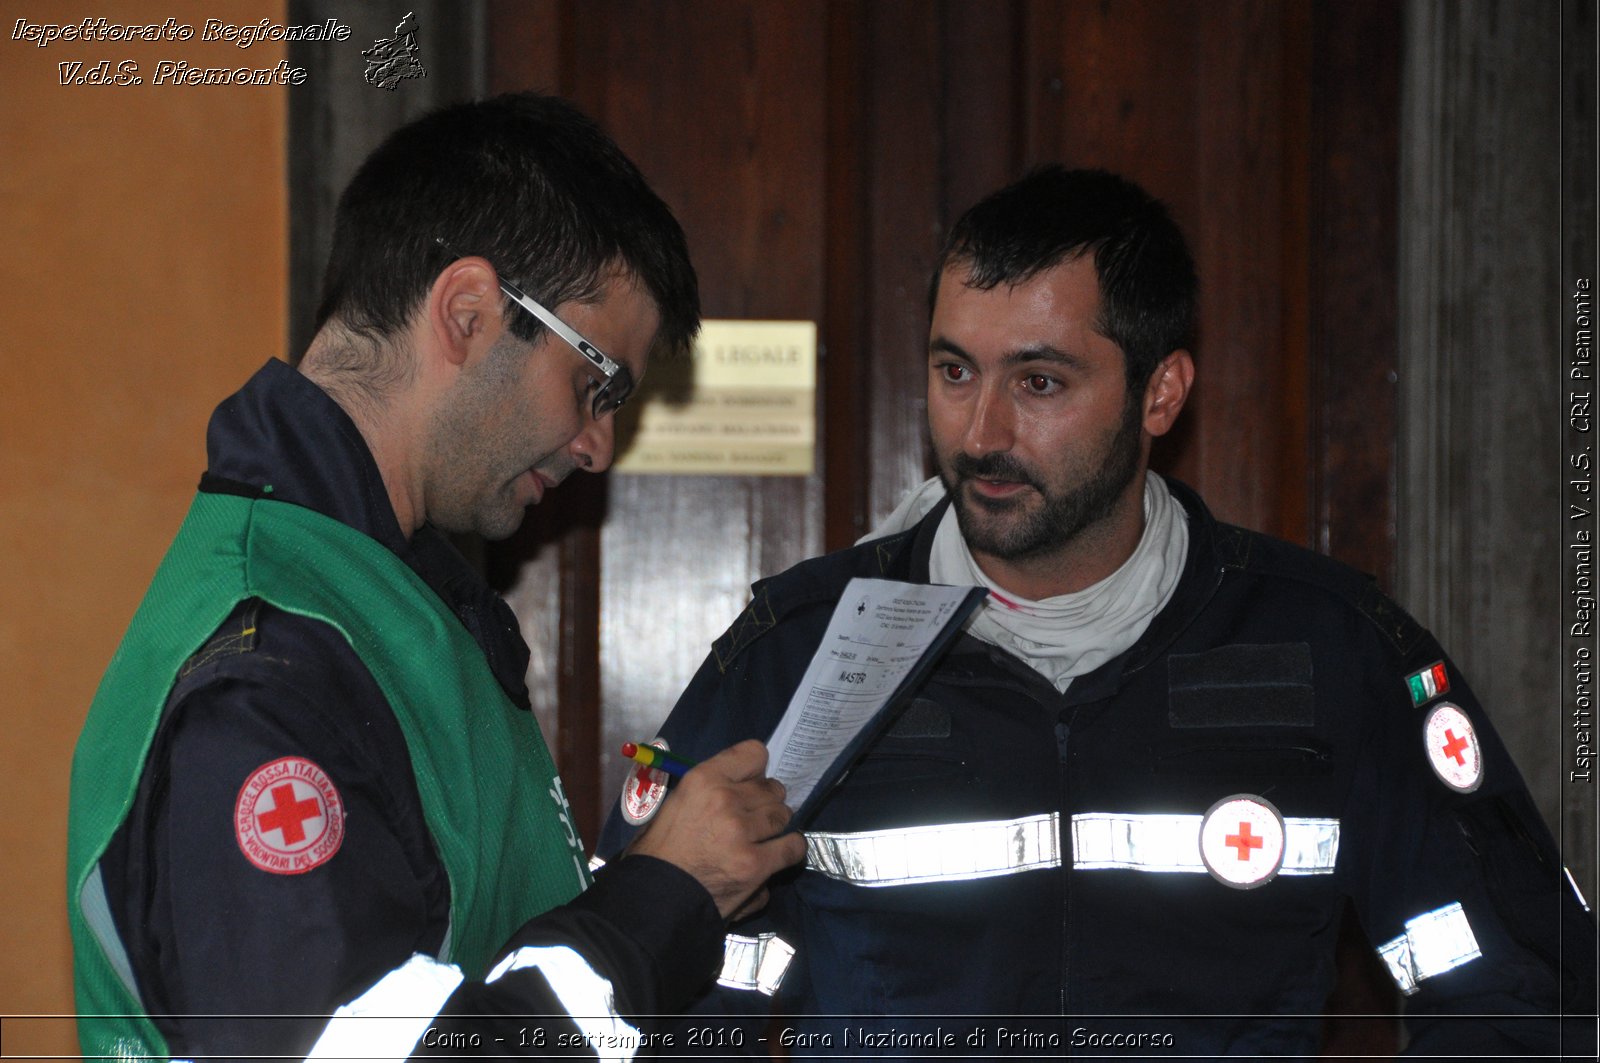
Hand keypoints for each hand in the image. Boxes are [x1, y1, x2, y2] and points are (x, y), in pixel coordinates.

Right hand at [626, 739, 806, 919]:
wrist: (654, 900)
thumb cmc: (657, 853)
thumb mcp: (674, 805)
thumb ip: (707, 792)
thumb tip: (739, 789)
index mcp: (702, 780)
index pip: (754, 754)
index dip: (756, 770)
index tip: (752, 783)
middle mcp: (726, 800)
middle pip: (772, 789)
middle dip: (767, 802)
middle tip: (756, 817)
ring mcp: (742, 832)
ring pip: (783, 816)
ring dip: (776, 827)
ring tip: (765, 837)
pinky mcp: (756, 865)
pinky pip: (792, 848)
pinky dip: (789, 851)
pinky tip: (779, 855)